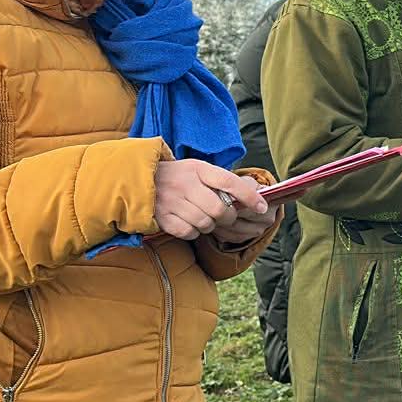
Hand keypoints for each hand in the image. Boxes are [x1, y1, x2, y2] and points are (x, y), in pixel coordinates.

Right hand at [154, 160, 269, 240]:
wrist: (139, 180)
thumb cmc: (178, 177)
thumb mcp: (197, 169)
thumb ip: (220, 181)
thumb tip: (250, 198)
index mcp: (198, 169)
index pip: (229, 182)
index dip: (249, 196)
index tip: (262, 206)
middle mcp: (185, 183)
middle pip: (220, 209)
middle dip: (228, 217)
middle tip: (226, 217)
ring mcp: (172, 201)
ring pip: (206, 223)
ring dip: (210, 225)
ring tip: (204, 218)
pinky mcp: (162, 217)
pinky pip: (189, 233)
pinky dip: (194, 232)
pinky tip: (190, 223)